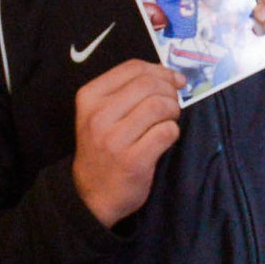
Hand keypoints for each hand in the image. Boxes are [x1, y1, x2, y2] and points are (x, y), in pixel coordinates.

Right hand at [70, 58, 182, 225]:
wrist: (92, 195)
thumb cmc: (103, 149)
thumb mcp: (101, 114)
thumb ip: (128, 91)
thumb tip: (171, 75)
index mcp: (90, 97)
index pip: (133, 68)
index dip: (161, 70)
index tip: (174, 80)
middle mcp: (99, 115)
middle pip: (149, 84)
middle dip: (170, 92)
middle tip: (172, 106)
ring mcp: (114, 138)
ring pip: (159, 106)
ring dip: (173, 111)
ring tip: (168, 121)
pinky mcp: (133, 160)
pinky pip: (166, 132)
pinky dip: (173, 132)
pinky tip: (165, 138)